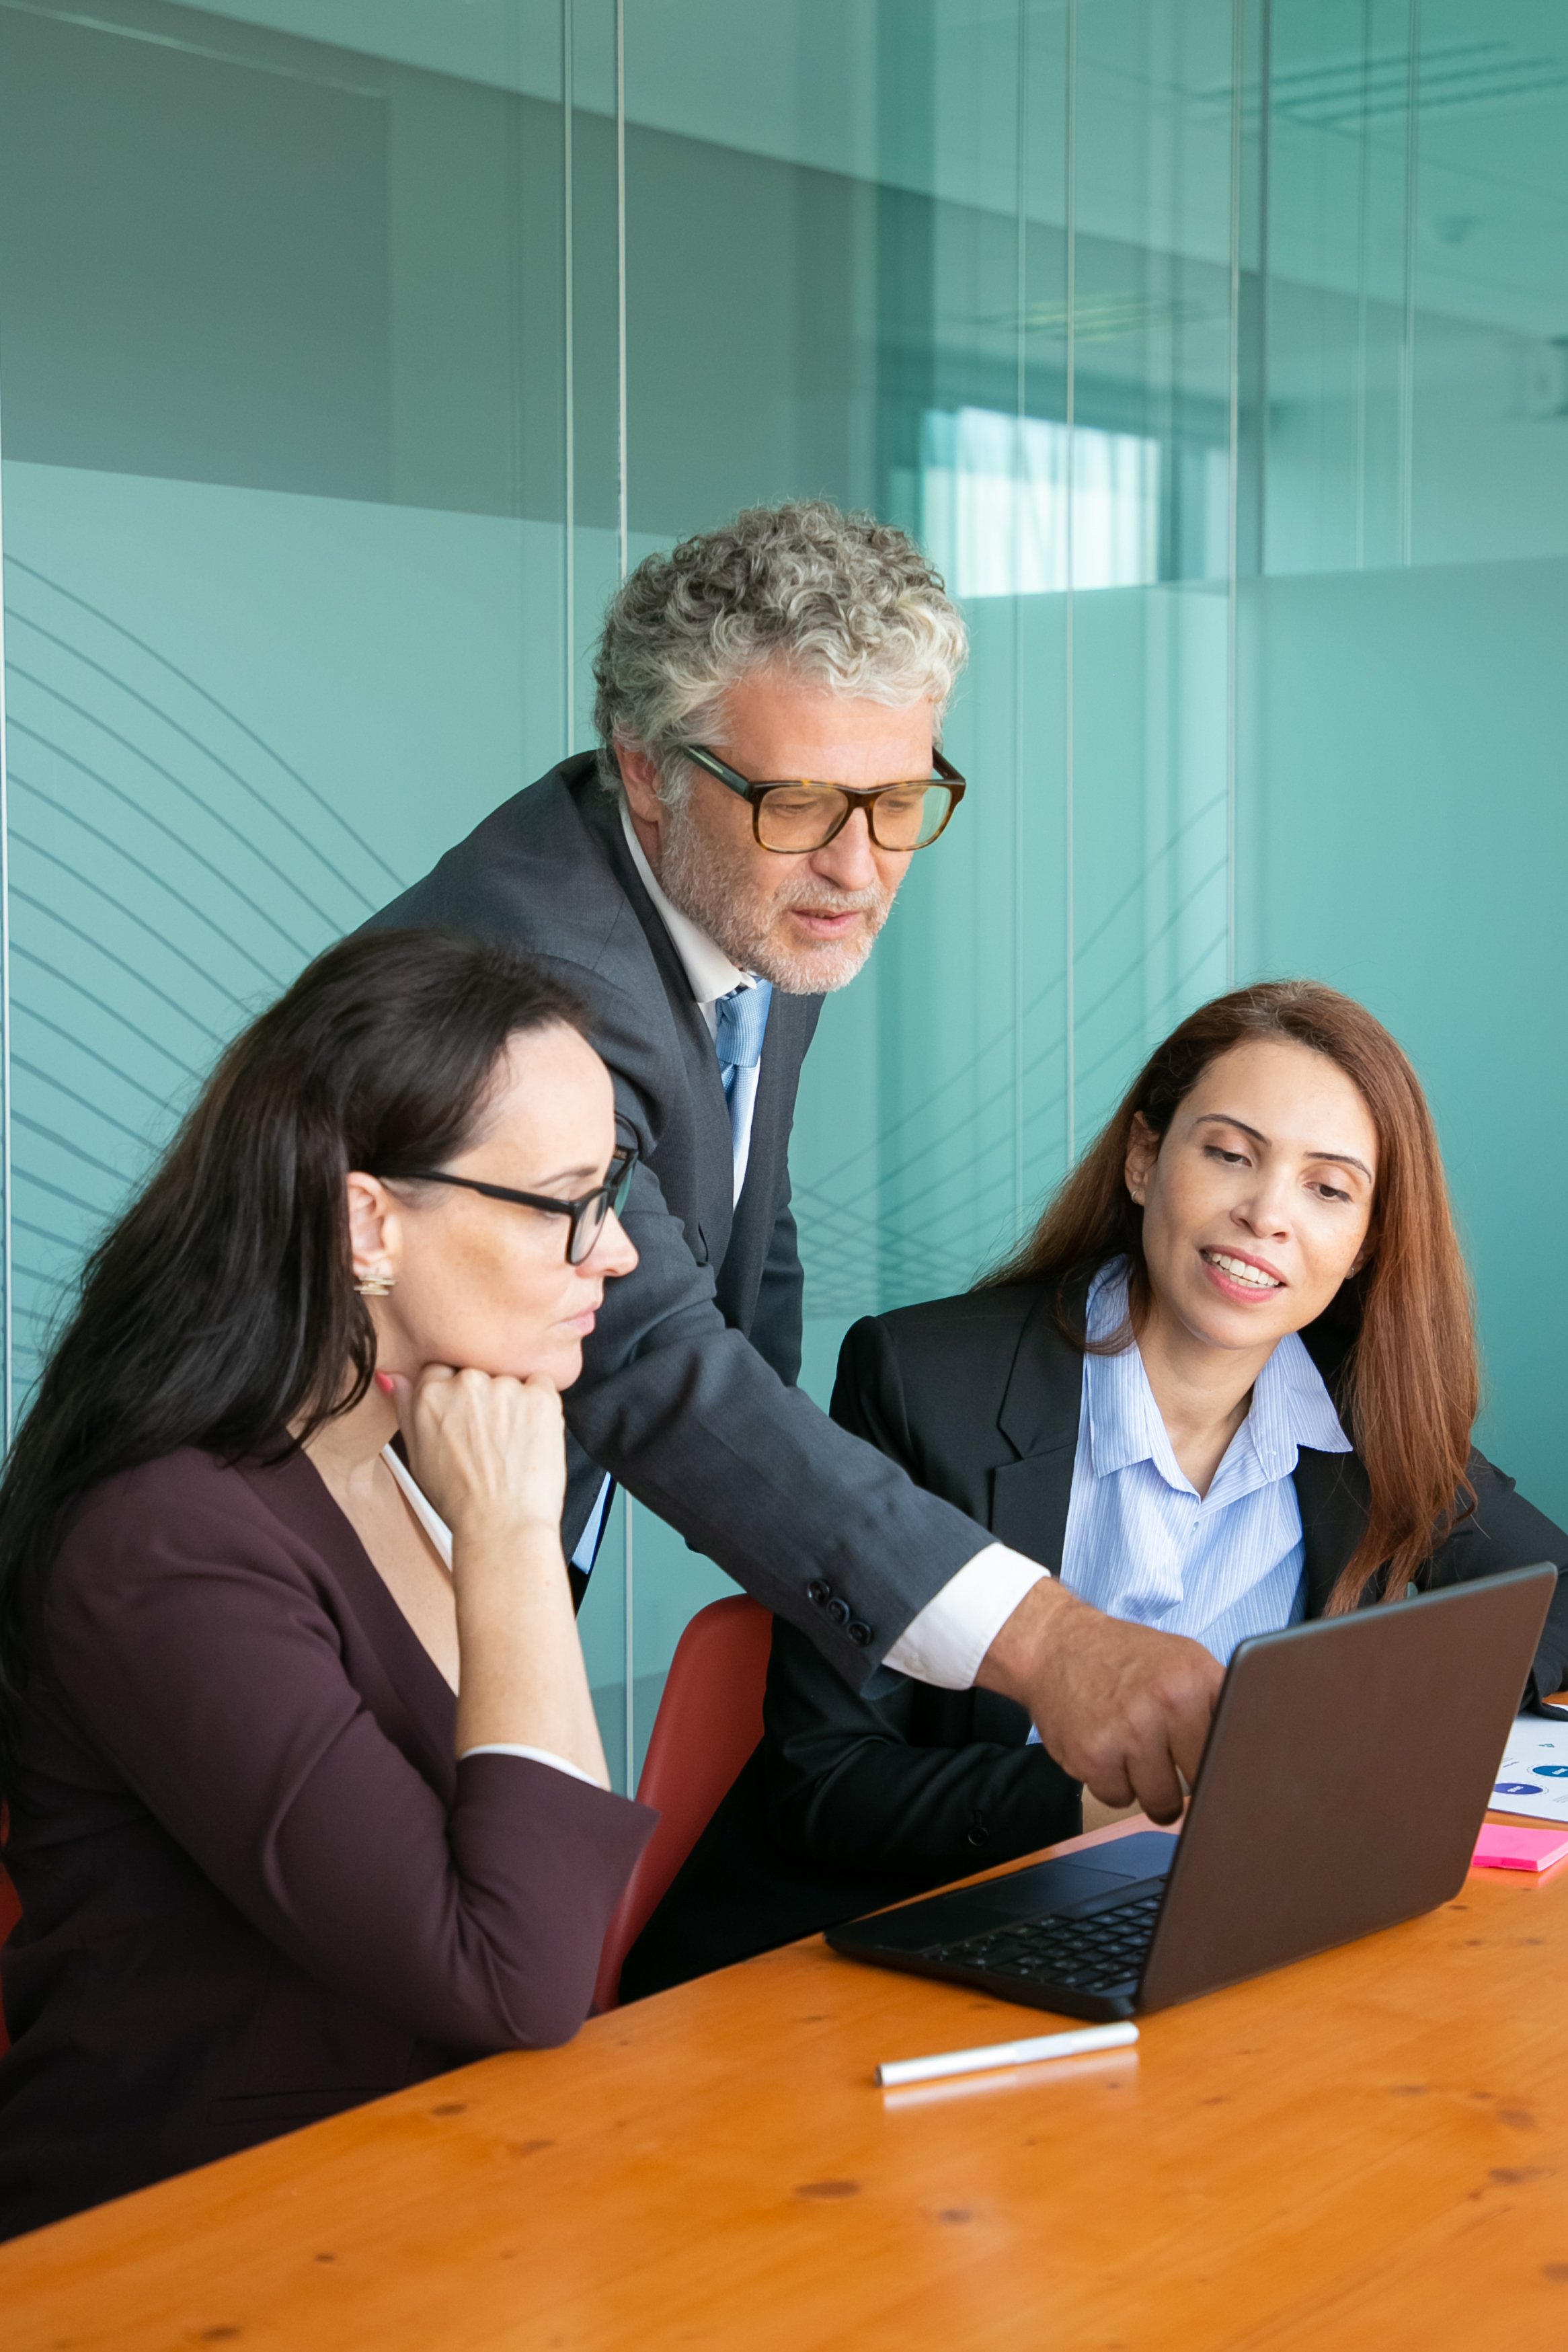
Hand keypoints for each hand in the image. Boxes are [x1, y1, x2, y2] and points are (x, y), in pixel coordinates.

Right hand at [380, 1363, 566, 1544]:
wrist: (501, 1525)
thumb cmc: (460, 1499)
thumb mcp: (416, 1456)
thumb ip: (405, 1408)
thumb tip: (392, 1376)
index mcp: (431, 1393)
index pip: (442, 1371)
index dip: (456, 1398)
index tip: (465, 1420)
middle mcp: (466, 1382)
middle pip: (477, 1373)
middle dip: (484, 1398)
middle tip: (490, 1437)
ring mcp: (505, 1387)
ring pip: (510, 1379)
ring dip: (512, 1402)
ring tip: (511, 1444)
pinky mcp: (540, 1396)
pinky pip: (541, 1384)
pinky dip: (539, 1405)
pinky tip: (531, 1436)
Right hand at [977, 1579, 1223, 1823]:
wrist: (1056, 1645)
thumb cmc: (1124, 1659)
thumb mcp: (1182, 1661)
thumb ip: (1215, 1701)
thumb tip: (1251, 1755)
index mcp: (1194, 1680)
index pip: (1232, 1748)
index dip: (1227, 1768)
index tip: (1223, 1776)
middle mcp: (1164, 1704)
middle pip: (1200, 1784)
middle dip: (1188, 1780)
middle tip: (1168, 1755)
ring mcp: (1127, 1732)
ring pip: (1161, 1803)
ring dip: (1149, 1787)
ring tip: (1135, 1751)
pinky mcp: (1092, 1756)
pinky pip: (1118, 1799)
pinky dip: (1113, 1784)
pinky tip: (1107, 1751)